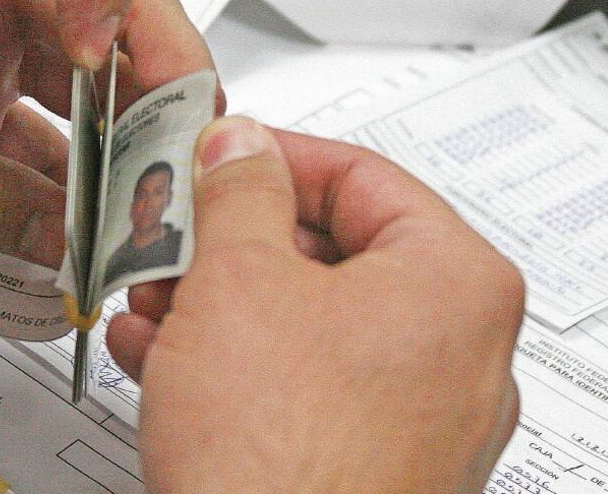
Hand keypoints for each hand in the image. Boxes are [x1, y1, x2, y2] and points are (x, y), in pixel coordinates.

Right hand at [108, 116, 523, 491]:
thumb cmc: (285, 464)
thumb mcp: (239, 280)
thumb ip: (238, 190)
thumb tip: (239, 145)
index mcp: (455, 283)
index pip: (362, 174)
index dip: (273, 155)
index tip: (217, 154)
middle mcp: (453, 352)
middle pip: (328, 251)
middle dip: (229, 241)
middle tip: (174, 231)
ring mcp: (413, 415)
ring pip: (302, 321)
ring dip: (216, 300)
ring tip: (152, 296)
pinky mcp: (366, 462)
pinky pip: (297, 383)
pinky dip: (231, 360)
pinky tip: (162, 357)